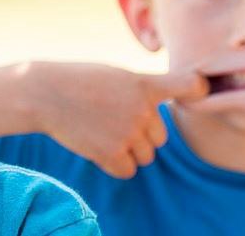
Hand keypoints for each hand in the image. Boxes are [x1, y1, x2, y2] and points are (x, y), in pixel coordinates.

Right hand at [29, 62, 207, 178]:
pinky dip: (115, 164)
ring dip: (127, 150)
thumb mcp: (117, 76)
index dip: (197, 91)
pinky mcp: (112, 153)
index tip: (199, 91)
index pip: (189, 86)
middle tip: (112, 119)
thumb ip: (145, 89)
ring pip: (145, 156)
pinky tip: (97, 145)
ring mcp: (128, 132)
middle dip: (141, 134)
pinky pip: (128, 170)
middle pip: (159, 137)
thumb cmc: (80, 82)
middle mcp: (142, 109)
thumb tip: (169, 103)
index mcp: (145, 84)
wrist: (45, 93)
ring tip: (101, 130)